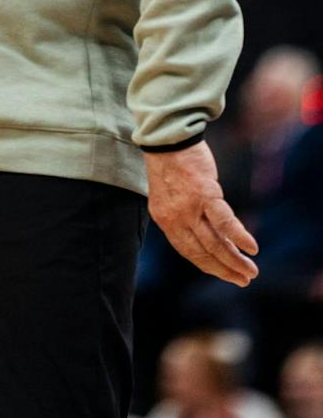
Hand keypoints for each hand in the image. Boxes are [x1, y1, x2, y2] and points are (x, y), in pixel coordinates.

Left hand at [145, 142, 257, 286]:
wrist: (167, 138)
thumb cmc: (172, 164)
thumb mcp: (169, 196)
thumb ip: (183, 217)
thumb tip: (208, 236)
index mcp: (165, 220)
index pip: (189, 252)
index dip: (209, 266)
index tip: (225, 275)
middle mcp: (175, 218)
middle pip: (203, 252)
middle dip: (225, 269)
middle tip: (243, 280)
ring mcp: (189, 208)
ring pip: (214, 242)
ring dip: (234, 260)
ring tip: (251, 271)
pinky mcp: (205, 194)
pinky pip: (224, 222)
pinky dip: (239, 237)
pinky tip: (251, 248)